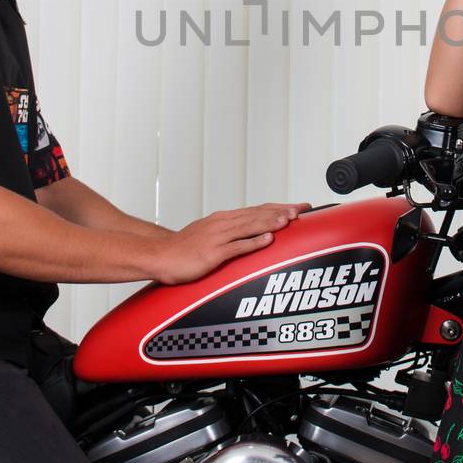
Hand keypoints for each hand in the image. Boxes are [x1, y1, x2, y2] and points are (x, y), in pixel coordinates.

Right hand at [150, 203, 309, 284]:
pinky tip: (267, 240)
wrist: (160, 255)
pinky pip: (237, 247)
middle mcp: (223, 223)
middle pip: (258, 214)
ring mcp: (218, 237)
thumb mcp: (211, 234)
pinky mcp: (213, 253)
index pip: (258, 210)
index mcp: (224, 219)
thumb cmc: (184, 248)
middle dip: (281, 211)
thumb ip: (232, 232)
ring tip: (289, 219)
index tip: (299, 206)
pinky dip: (253, 242)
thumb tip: (252, 233)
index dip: (279, 207)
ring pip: (250, 226)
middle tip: (302, 209)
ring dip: (271, 222)